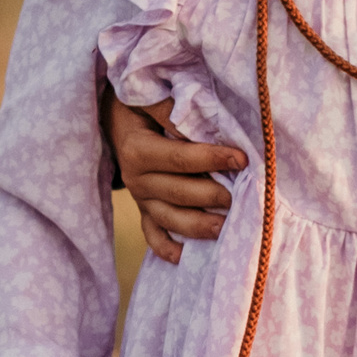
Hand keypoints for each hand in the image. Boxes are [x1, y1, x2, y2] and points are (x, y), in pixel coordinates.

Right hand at [104, 85, 244, 263]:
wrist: (115, 121)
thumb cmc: (139, 107)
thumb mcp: (148, 99)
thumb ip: (171, 109)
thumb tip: (204, 121)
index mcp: (137, 150)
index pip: (179, 158)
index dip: (211, 158)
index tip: (242, 158)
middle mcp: (137, 180)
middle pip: (178, 193)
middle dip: (211, 196)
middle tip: (241, 196)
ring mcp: (140, 199)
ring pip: (169, 219)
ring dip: (197, 226)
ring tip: (225, 229)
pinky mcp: (144, 211)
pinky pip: (153, 235)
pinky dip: (168, 248)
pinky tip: (186, 257)